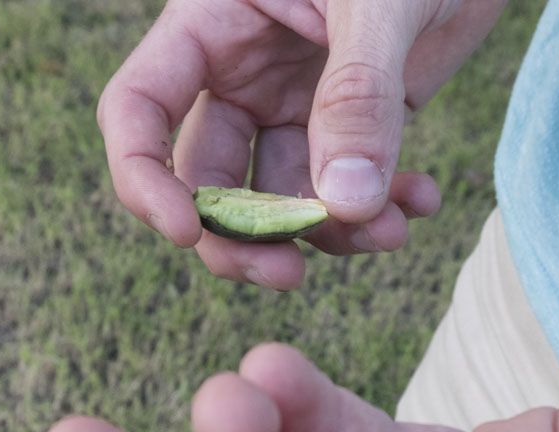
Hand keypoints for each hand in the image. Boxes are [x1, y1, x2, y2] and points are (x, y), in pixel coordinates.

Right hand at [98, 0, 508, 287]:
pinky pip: (344, 191)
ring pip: (281, 200)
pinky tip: (421, 201)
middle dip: (242, 238)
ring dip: (329, 234)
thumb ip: (357, 95)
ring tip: (391, 233)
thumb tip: (342, 205)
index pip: (138, 108)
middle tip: (288, 276)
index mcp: (212, 22)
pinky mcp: (349, 128)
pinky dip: (380, 212)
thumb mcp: (380, 2)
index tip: (186, 233)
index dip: (144, 178)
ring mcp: (293, 103)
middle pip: (206, 180)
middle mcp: (239, 71)